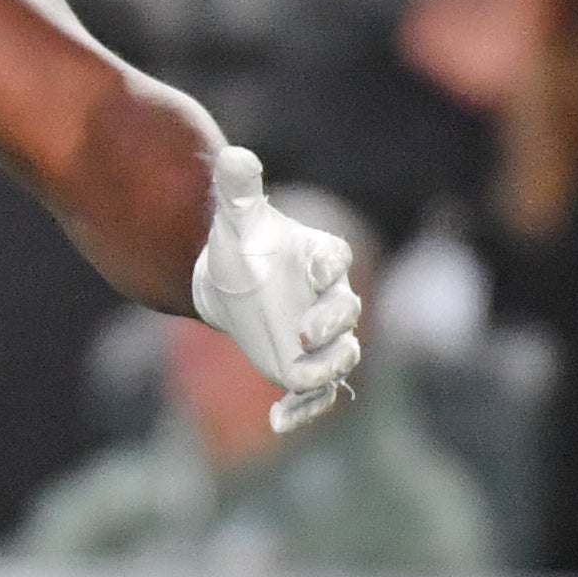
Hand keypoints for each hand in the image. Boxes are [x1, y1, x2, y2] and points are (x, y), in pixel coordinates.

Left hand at [190, 147, 363, 431]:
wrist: (232, 281)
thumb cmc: (241, 244)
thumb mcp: (236, 217)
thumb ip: (238, 187)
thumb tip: (233, 154)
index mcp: (320, 257)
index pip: (335, 260)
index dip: (329, 268)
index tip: (315, 271)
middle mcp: (331, 298)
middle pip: (345, 314)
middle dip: (330, 326)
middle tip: (304, 333)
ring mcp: (322, 337)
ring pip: (340, 358)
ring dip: (324, 369)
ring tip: (296, 378)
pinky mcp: (307, 366)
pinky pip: (318, 395)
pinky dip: (303, 410)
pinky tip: (278, 422)